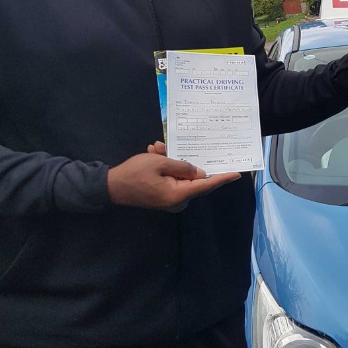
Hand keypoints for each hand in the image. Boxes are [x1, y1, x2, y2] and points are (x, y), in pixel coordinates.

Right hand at [107, 150, 240, 211]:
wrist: (109, 186)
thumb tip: (200, 172)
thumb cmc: (135, 173)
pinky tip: (154, 153)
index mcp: (178, 195)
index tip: (237, 173)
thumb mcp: (160, 163)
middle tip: (166, 147)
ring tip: (156, 148)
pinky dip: (165, 166)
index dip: (222, 178)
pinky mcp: (163, 196)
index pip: (206, 185)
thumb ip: (183, 166)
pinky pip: (171, 178)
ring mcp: (170, 200)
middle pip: (193, 179)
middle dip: (184, 160)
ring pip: (180, 175)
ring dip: (170, 160)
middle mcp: (177, 201)